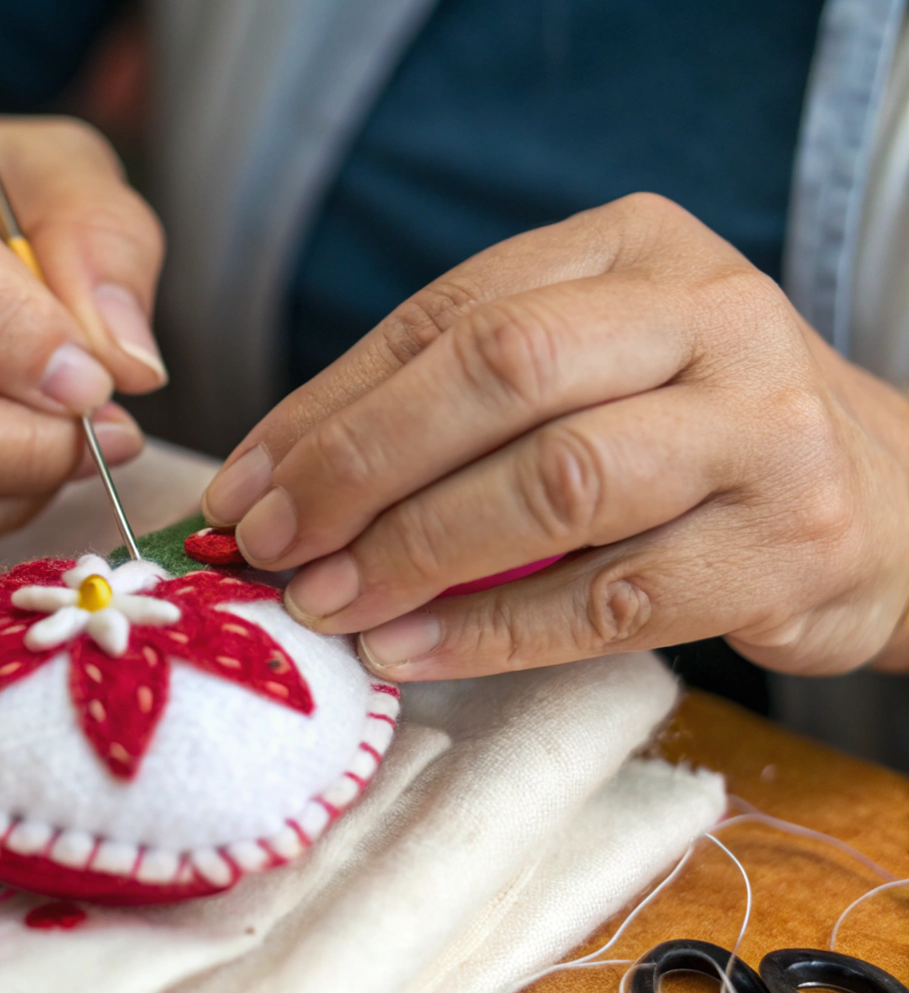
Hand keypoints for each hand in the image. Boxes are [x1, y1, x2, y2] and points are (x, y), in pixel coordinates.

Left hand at [202, 194, 908, 678]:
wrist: (889, 497)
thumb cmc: (691, 429)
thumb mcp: (588, 369)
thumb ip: (453, 401)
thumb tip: (276, 479)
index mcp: (634, 246)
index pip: (449, 314)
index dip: (328, 404)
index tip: (245, 483)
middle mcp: (707, 315)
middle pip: (498, 373)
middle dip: (357, 464)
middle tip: (271, 544)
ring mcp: (759, 428)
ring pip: (553, 481)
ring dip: (413, 551)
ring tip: (328, 602)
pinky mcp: (786, 544)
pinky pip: (609, 597)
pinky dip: (490, 631)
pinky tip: (410, 649)